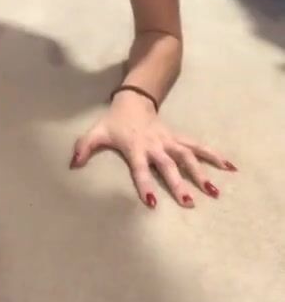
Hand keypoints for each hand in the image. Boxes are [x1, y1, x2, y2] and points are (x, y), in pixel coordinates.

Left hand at [70, 94, 236, 207]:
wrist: (133, 99)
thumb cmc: (114, 121)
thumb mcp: (97, 132)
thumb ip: (84, 147)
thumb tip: (72, 164)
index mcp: (135, 147)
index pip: (140, 168)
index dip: (144, 183)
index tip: (151, 201)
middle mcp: (155, 145)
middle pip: (168, 165)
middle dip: (177, 183)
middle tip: (188, 202)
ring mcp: (170, 141)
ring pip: (188, 157)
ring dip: (201, 173)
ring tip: (214, 191)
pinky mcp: (179, 138)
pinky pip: (198, 147)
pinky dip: (214, 155)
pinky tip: (229, 166)